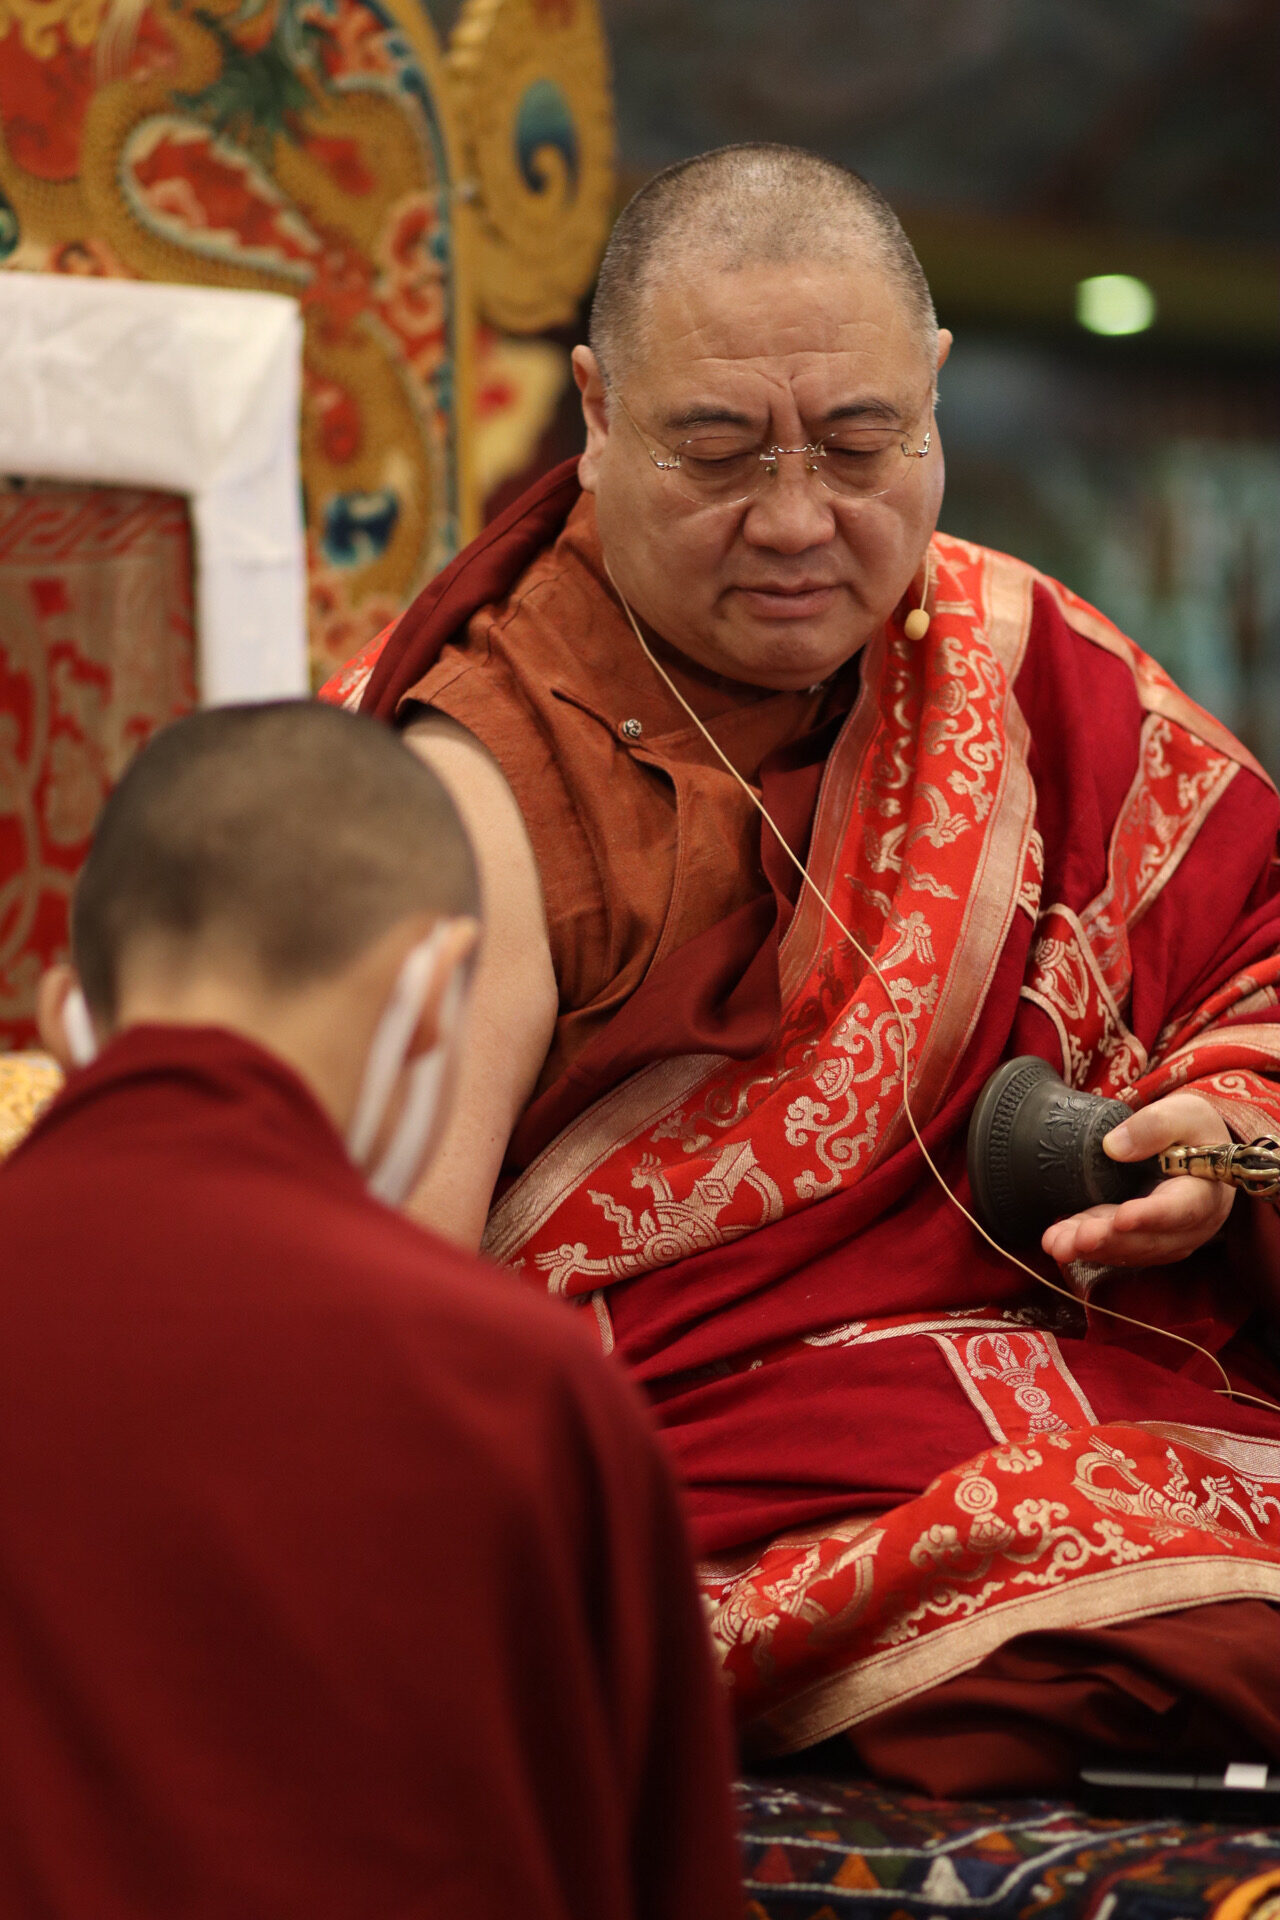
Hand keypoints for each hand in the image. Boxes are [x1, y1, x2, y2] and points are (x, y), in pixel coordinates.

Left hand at [1040, 1091, 1234, 1269]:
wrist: (1199, 1151)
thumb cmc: (1194, 1131)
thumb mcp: (1184, 1115)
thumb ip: (1155, 1126)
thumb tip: (1113, 1147)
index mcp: (1205, 1193)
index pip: (1181, 1209)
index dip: (1151, 1216)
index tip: (1122, 1218)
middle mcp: (1189, 1226)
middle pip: (1150, 1239)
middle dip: (1111, 1240)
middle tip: (1079, 1239)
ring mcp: (1166, 1237)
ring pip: (1129, 1249)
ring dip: (1092, 1249)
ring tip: (1058, 1245)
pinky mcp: (1142, 1239)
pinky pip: (1115, 1247)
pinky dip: (1086, 1248)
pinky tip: (1058, 1242)